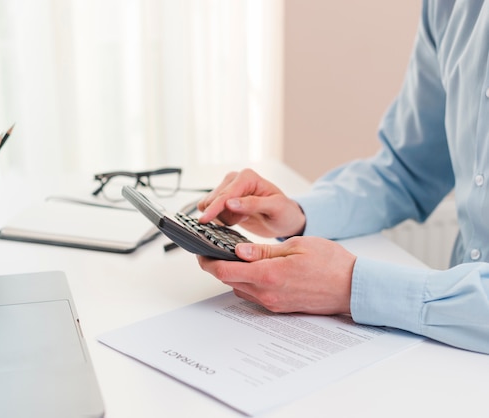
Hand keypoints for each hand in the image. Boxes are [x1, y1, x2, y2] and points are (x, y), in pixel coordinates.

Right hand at [197, 169, 305, 237]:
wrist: (283, 219)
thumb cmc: (284, 212)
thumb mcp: (275, 208)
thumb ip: (253, 204)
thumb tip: (230, 203)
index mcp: (247, 177)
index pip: (225, 194)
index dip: (214, 208)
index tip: (204, 220)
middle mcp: (234, 179)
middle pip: (213, 200)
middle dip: (225, 216)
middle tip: (244, 218)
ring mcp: (227, 188)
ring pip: (208, 205)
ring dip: (223, 218)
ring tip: (242, 218)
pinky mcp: (222, 199)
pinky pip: (209, 210)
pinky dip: (220, 219)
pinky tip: (236, 219)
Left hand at [197, 237, 355, 314]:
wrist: (353, 287)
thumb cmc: (331, 263)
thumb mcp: (296, 246)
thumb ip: (264, 251)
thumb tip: (239, 251)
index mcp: (269, 275)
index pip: (225, 271)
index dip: (207, 262)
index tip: (199, 252)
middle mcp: (268, 293)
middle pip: (228, 281)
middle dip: (216, 266)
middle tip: (210, 250)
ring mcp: (273, 302)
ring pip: (239, 288)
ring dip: (231, 274)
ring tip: (230, 257)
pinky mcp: (280, 306)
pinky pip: (253, 294)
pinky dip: (246, 281)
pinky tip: (250, 268)